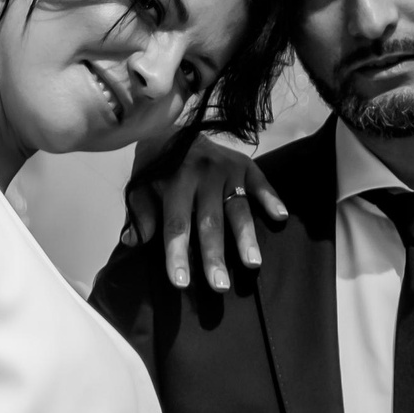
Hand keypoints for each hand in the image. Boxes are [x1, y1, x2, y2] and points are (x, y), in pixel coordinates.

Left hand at [121, 133, 285, 289]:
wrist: (172, 127)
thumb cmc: (156, 165)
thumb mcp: (141, 184)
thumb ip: (140, 213)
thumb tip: (133, 242)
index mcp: (174, 180)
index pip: (176, 224)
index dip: (177, 253)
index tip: (181, 282)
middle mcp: (203, 174)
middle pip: (209, 222)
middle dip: (214, 256)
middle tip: (219, 286)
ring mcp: (227, 169)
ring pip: (238, 209)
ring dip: (245, 237)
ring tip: (252, 263)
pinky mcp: (246, 164)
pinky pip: (261, 182)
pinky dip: (271, 198)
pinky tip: (280, 216)